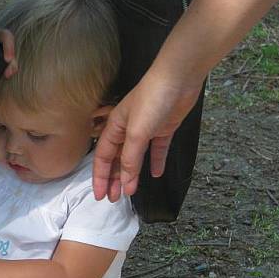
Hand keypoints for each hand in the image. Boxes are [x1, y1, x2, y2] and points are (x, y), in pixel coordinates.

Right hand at [93, 70, 201, 201]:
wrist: (179, 78)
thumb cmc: (152, 99)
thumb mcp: (137, 133)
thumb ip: (130, 159)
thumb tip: (126, 183)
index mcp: (115, 128)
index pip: (103, 158)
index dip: (100, 177)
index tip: (100, 195)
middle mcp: (128, 130)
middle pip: (118, 160)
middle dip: (114, 180)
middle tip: (114, 199)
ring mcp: (146, 130)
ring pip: (136, 158)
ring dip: (132, 175)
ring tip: (130, 192)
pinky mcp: (164, 129)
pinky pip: (157, 150)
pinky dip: (156, 162)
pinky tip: (156, 174)